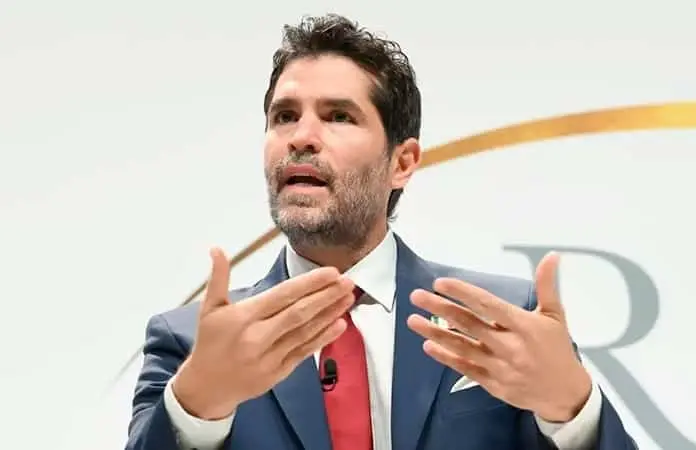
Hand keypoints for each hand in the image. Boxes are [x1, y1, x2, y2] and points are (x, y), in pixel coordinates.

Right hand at [173, 248, 354, 419]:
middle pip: (299, 313)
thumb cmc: (210, 343)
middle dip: (327, 295)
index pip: (283, 295)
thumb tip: (216, 249)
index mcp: (244, 317)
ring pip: (306, 332)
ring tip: (348, 298)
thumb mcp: (209, 308)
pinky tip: (339, 324)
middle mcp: (258, 337)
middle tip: (349, 281)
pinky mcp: (279, 372)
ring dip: (330, 314)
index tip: (331, 272)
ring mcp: (270, 356)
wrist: (206, 388)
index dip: (310, 283)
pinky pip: (305, 351)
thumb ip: (218, 277)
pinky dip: (323, 338)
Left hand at [407, 252, 591, 421]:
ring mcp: (499, 367)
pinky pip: (464, 368)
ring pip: (461, 346)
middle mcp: (510, 346)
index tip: (441, 283)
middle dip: (439, 308)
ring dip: (434, 332)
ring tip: (412, 319)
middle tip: (417, 296)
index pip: (488, 305)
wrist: (566, 395)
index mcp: (525, 326)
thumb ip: (548, 285)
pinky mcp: (493, 384)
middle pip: (468, 324)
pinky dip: (445, 357)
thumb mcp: (555, 316)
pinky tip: (428, 345)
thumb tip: (551, 256)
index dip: (462, 293)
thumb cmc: (558, 351)